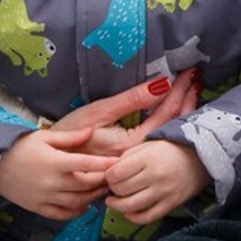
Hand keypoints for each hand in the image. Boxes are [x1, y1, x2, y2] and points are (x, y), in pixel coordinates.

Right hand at [0, 128, 114, 219]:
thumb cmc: (20, 147)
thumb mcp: (45, 136)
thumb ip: (71, 137)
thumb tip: (92, 131)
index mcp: (55, 162)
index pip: (87, 165)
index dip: (105, 165)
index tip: (119, 162)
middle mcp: (52, 183)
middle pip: (85, 186)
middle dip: (102, 181)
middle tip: (114, 177)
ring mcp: (44, 198)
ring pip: (76, 202)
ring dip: (92, 198)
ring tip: (102, 190)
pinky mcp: (37, 208)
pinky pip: (60, 215)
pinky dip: (75, 212)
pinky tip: (83, 205)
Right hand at [50, 70, 201, 156]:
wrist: (44, 160)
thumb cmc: (68, 133)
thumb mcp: (99, 111)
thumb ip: (132, 100)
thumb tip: (163, 83)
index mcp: (129, 147)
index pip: (165, 116)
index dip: (180, 92)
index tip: (190, 73)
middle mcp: (135, 159)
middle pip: (170, 128)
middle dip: (185, 101)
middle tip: (196, 78)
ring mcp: (133, 165)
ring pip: (164, 138)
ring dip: (179, 113)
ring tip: (191, 92)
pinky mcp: (127, 167)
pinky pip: (154, 146)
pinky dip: (166, 126)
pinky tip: (173, 114)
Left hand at [105, 139, 209, 223]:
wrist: (202, 157)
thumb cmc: (172, 149)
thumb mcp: (151, 144)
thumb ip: (129, 155)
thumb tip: (110, 170)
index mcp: (149, 157)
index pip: (117, 173)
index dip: (108, 176)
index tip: (110, 176)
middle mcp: (156, 175)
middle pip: (122, 190)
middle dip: (113, 190)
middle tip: (114, 187)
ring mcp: (164, 191)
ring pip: (131, 206)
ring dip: (118, 206)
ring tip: (115, 201)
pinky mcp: (171, 203)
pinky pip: (146, 217)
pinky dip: (133, 218)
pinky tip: (129, 212)